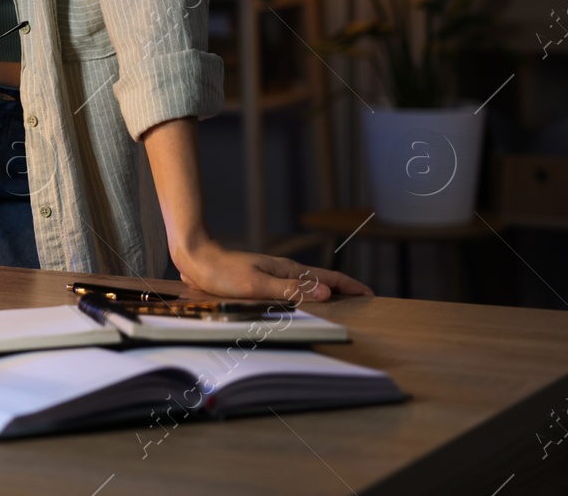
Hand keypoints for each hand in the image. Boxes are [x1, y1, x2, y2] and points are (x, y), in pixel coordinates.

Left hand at [171, 238, 372, 302]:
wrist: (197, 259)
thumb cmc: (223, 273)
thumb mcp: (257, 284)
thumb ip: (290, 290)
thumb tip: (326, 292)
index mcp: (288, 270)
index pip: (329, 277)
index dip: (350, 286)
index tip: (370, 296)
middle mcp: (285, 271)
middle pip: (322, 281)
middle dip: (343, 292)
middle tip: (361, 306)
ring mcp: (274, 275)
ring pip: (307, 286)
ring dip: (325, 295)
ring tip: (339, 308)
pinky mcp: (262, 281)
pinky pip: (292, 291)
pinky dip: (306, 298)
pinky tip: (302, 306)